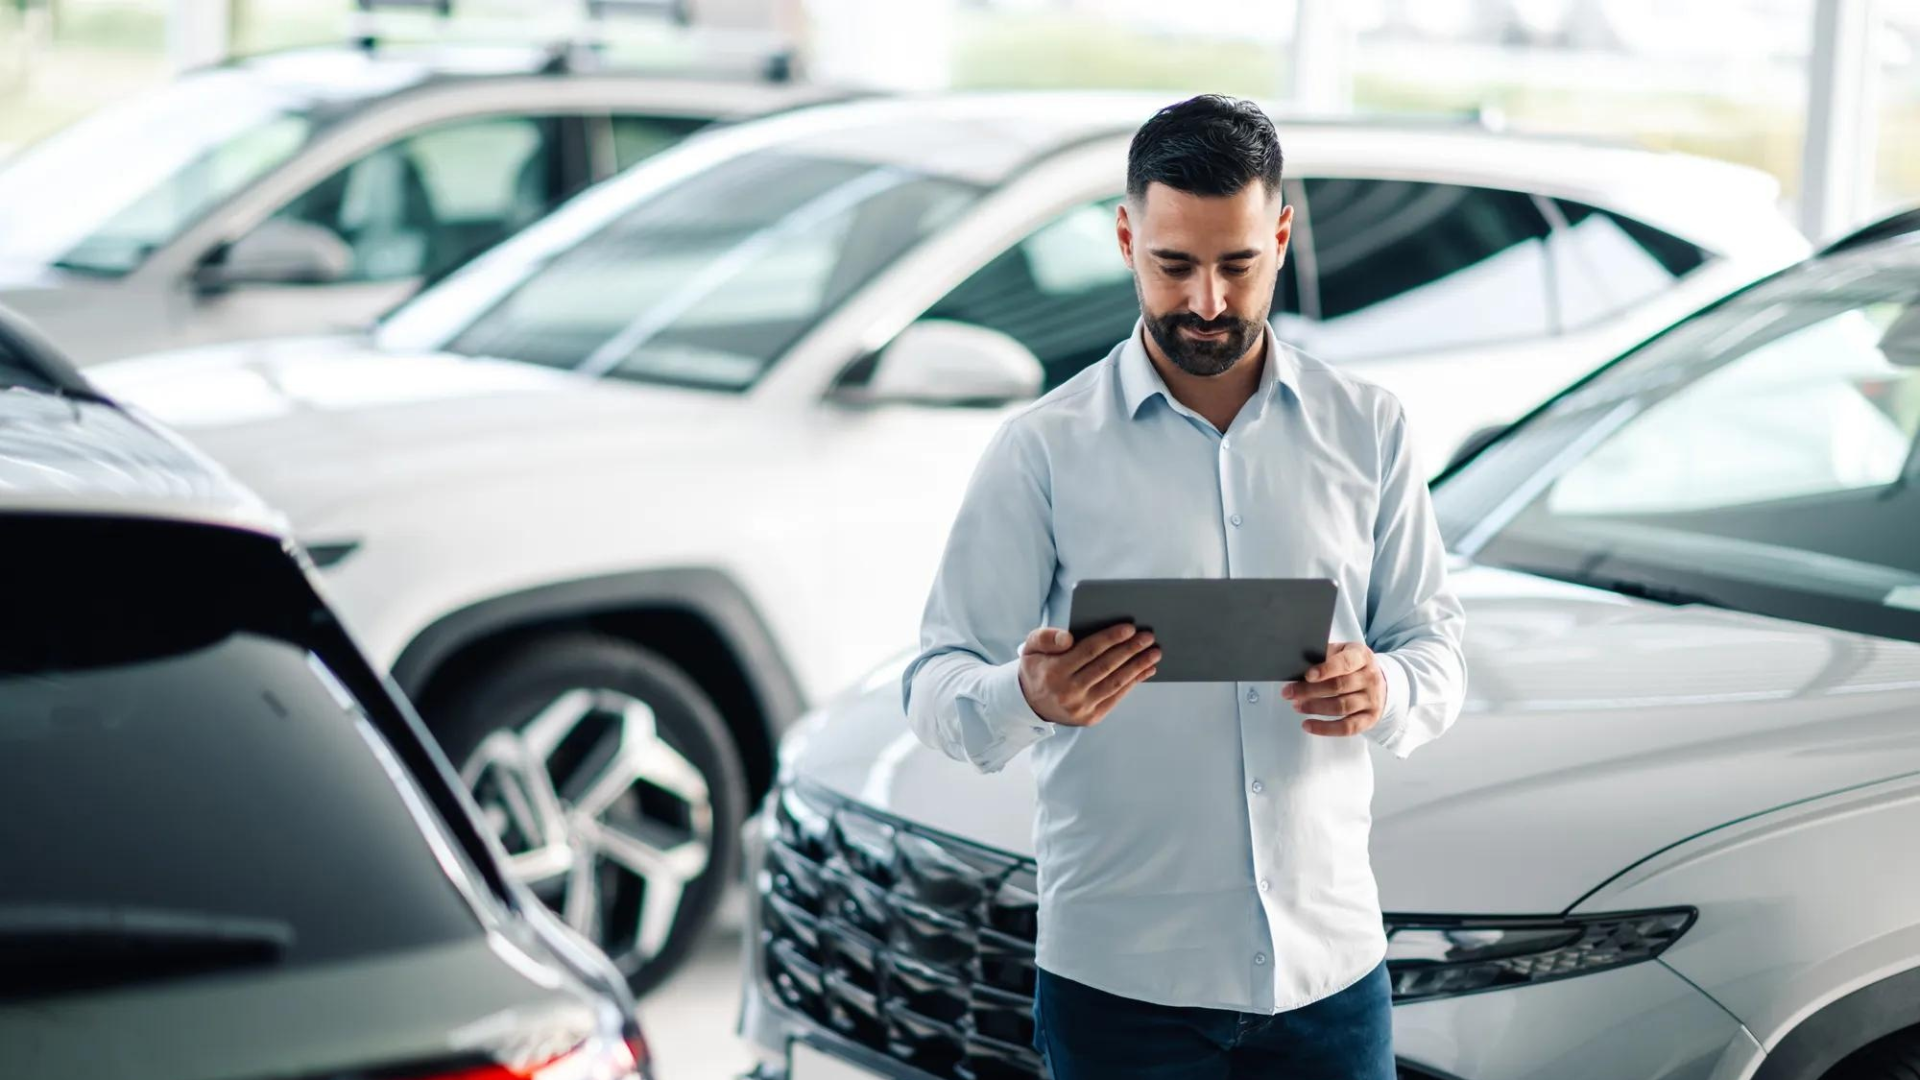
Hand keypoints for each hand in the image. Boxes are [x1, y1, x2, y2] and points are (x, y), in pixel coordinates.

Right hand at [1017, 624, 1160, 726]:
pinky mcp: (1091, 717)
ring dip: (1138, 667)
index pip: (1088, 651)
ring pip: (1115, 683)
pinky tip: (1146, 670)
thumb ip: (1046, 637)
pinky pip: (1116, 697)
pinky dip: (1133, 682)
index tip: (1130, 628)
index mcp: (1054, 672)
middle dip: (1130, 650)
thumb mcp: (1031, 648)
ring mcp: (1081, 707)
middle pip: (1106, 667)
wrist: (1030, 704)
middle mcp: (1068, 692)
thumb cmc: (1037, 667)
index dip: (1110, 639)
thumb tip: (1068, 638)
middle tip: (1149, 636)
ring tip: (1154, 653)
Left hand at [1283, 642, 1383, 736]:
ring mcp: (1371, 700)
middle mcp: (1370, 678)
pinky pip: (1347, 727)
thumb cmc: (1352, 666)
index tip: (1307, 675)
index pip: (1345, 663)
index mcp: (1362, 656)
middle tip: (1290, 692)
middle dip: (1310, 690)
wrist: (1380, 683)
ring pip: (1341, 707)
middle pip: (1338, 686)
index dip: (1325, 669)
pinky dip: (1325, 728)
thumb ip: (1324, 656)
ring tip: (1297, 706)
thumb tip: (1298, 666)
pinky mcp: (1369, 719)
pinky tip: (1308, 725)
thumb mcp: (1342, 652)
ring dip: (1315, 708)